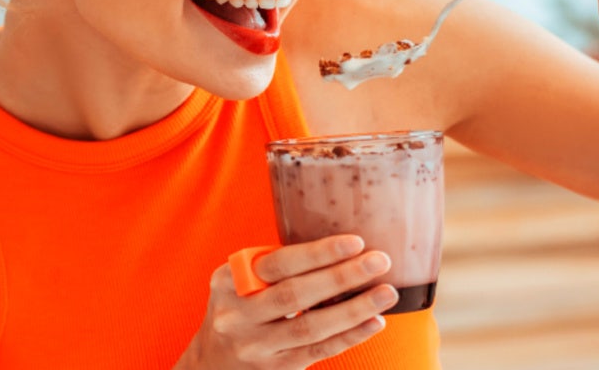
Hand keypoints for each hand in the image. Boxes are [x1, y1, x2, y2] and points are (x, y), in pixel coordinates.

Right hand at [176, 235, 398, 369]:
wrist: (213, 362)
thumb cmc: (241, 307)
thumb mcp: (240, 281)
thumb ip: (275, 266)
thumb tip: (342, 246)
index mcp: (230, 281)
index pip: (276, 264)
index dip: (317, 254)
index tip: (354, 242)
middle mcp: (238, 315)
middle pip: (295, 295)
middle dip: (342, 276)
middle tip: (379, 261)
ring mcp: (256, 346)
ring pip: (310, 327)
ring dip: (354, 309)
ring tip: (386, 293)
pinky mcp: (275, 369)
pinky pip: (318, 351)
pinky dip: (349, 336)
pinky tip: (374, 322)